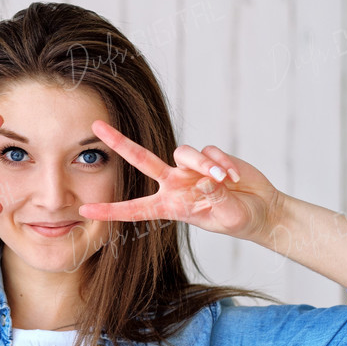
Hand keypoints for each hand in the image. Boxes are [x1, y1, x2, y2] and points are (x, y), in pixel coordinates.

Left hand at [78, 120, 283, 241]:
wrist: (261, 210)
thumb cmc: (240, 220)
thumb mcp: (228, 217)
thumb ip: (216, 199)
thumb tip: (205, 180)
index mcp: (170, 206)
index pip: (134, 209)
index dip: (110, 210)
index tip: (85, 210)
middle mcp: (174, 184)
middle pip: (141, 159)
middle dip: (119, 142)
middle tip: (96, 125)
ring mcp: (189, 169)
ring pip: (183, 152)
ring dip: (205, 164)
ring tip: (226, 180)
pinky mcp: (208, 157)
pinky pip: (208, 153)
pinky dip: (222, 163)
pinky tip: (235, 177)